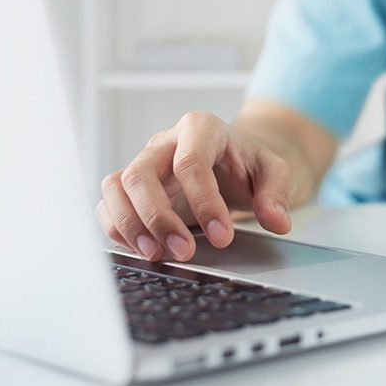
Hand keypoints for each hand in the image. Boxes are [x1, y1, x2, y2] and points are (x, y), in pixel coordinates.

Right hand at [96, 111, 293, 261]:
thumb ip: (277, 193)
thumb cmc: (249, 165)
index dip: (204, 202)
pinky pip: (108, 204)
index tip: (223, 237)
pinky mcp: (132, 187)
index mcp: (201, 129)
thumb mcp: (274, 171)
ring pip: (116, 187)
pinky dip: (118, 229)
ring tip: (157, 255)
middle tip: (185, 252)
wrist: (233, 162)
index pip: (191, 162)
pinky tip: (145, 250)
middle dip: (159, 219)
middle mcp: (165, 143)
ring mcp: (144, 163)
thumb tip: (276, 221)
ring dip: (132, 225)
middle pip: (141, 174)